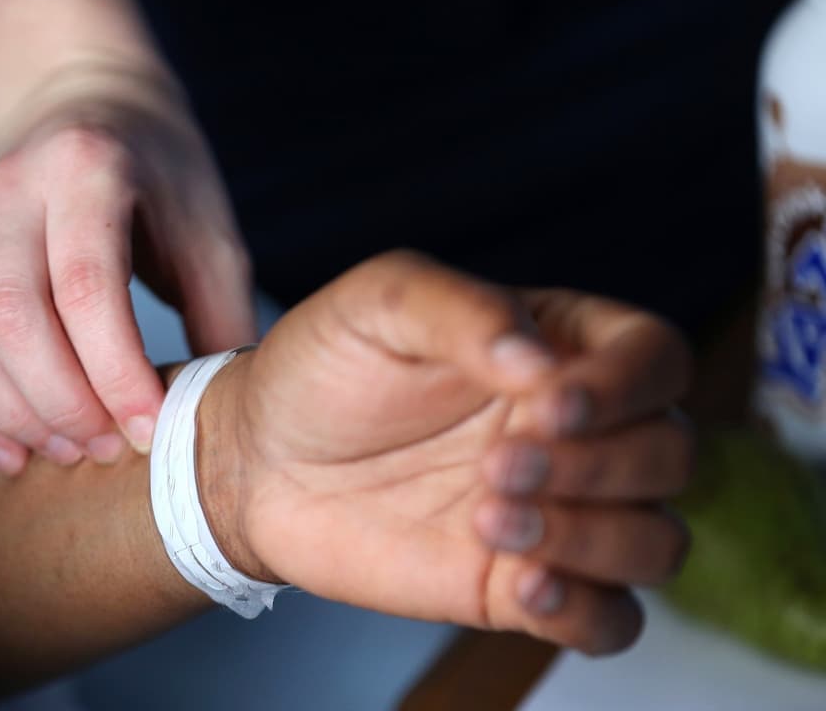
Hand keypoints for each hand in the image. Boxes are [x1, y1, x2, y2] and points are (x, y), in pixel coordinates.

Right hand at [0, 69, 254, 473]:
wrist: (85, 108)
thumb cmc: (161, 178)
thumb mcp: (211, 231)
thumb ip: (222, 317)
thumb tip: (226, 418)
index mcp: (86, 171)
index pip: (85, 287)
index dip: (114, 372)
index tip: (146, 430)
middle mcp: (11, 194)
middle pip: (10, 320)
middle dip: (59, 404)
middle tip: (106, 450)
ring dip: (9, 415)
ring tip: (66, 455)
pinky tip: (9, 451)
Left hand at [201, 252, 692, 654]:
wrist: (257, 460)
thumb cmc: (322, 367)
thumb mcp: (379, 304)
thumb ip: (463, 310)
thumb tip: (541, 359)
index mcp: (556, 348)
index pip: (655, 359)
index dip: (624, 387)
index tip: (545, 405)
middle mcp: (572, 432)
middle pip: (668, 454)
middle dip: (595, 467)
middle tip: (494, 466)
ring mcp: (554, 513)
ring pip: (656, 541)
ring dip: (593, 539)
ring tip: (489, 522)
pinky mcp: (517, 586)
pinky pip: (610, 621)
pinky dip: (586, 612)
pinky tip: (518, 585)